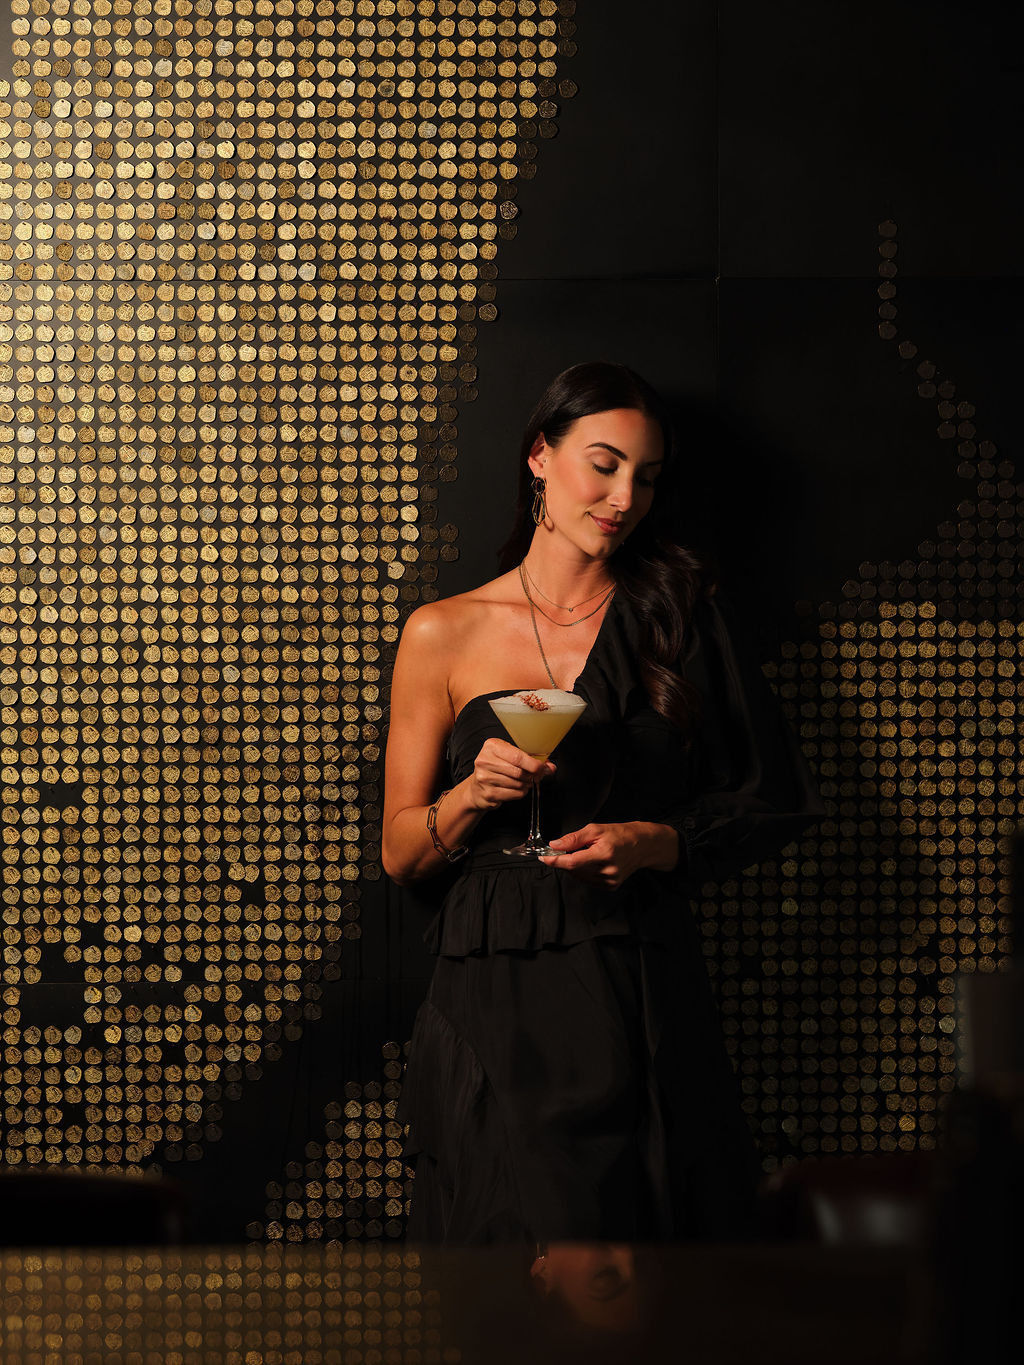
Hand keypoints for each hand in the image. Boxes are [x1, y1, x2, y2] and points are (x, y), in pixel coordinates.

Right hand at [469, 737, 553, 810]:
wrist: (477, 787)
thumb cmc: (497, 768)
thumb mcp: (510, 756)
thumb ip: (530, 759)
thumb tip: (550, 767)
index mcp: (492, 746)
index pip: (517, 757)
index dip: (534, 765)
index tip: (543, 768)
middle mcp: (485, 761)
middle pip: (519, 772)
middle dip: (532, 775)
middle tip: (536, 776)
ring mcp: (485, 778)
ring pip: (518, 784)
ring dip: (526, 785)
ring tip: (523, 782)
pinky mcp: (488, 794)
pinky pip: (514, 794)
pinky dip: (520, 793)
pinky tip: (516, 789)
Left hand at [539, 822, 677, 889]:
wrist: (643, 846)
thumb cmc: (621, 834)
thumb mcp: (596, 829)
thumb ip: (574, 838)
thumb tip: (555, 845)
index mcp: (604, 854)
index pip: (572, 862)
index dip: (555, 860)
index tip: (544, 857)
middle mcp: (607, 871)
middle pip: (574, 870)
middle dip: (565, 860)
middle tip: (567, 849)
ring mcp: (609, 881)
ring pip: (579, 876)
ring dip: (574, 866)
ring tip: (586, 853)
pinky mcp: (611, 887)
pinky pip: (588, 881)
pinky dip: (583, 872)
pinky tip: (592, 862)